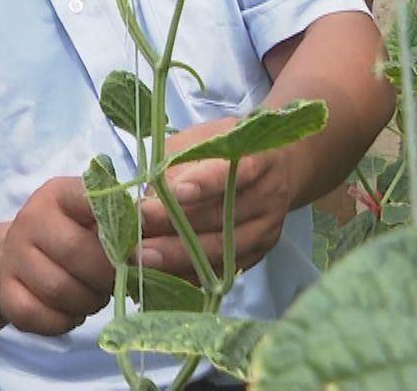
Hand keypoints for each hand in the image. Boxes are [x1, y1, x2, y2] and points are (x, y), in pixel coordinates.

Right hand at [0, 177, 117, 336]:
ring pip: (59, 289)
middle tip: (112, 282)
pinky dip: (63, 321)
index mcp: (58, 194)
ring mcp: (12, 255)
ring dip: (86, 302)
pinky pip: (39, 315)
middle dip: (105, 276)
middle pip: (78, 253)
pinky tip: (69, 312)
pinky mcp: (4, 291)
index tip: (133, 250)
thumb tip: (150, 234)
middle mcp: (30, 218)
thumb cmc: (68, 236)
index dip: (119, 229)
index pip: (92, 200)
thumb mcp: (91, 219)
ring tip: (92, 297)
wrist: (13, 257)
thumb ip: (119, 223)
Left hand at [134, 118, 298, 283]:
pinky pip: (223, 270)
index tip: (175, 193)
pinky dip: (191, 274)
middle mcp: (268, 196)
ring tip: (142, 260)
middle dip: (175, 229)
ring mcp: (266, 228)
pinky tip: (162, 275)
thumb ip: (177, 165)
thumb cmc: (225, 148)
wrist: (278, 166)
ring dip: (178, 257)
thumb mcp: (201, 141)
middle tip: (137, 238)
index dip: (206, 183)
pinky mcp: (259, 253)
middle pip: (221, 218)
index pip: (237, 172)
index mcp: (257, 159)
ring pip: (222, 249)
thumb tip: (146, 201)